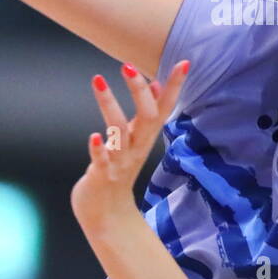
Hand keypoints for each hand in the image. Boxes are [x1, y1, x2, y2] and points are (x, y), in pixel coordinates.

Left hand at [70, 60, 190, 231]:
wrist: (107, 216)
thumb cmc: (118, 172)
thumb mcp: (135, 141)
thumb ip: (146, 115)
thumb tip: (156, 85)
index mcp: (145, 138)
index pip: (164, 108)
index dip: (174, 86)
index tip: (184, 62)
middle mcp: (136, 148)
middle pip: (146, 117)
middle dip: (139, 91)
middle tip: (127, 65)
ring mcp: (120, 162)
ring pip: (119, 133)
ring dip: (110, 106)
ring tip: (99, 79)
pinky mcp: (102, 177)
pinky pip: (102, 161)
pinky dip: (98, 149)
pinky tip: (93, 136)